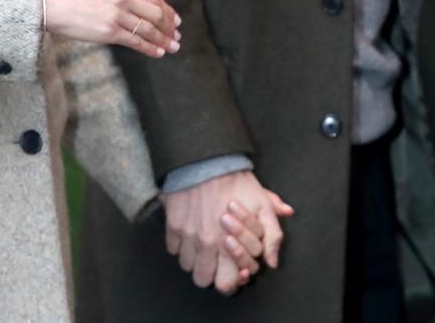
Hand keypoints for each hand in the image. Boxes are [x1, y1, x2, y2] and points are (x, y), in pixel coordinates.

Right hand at [42, 0, 180, 56]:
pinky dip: (150, 48)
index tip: (176, 19)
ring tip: (174, 46)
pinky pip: (136, 42)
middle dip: (170, 26)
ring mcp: (116, 16)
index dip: (167, 9)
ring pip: (149, 29)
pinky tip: (159, 53)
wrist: (52, 4)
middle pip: (155, 13)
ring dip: (164, 40)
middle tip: (178, 34)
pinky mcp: (109, 33)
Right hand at [162, 171, 293, 293]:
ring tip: (201, 242)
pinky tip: (189, 230)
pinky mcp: (172, 224)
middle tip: (214, 257)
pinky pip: (172, 248)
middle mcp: (206, 245)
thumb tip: (273, 262)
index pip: (224, 286)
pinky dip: (179, 243)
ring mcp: (186, 236)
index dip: (229, 281)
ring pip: (186, 264)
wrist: (206, 159)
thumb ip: (272, 235)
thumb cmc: (236, 181)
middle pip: (201, 279)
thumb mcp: (262, 205)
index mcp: (228, 245)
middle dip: (208, 271)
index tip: (231, 269)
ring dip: (193, 257)